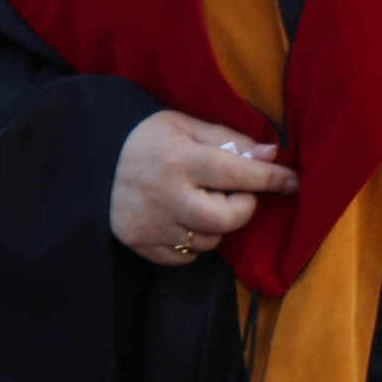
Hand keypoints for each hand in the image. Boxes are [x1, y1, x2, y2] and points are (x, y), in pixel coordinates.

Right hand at [110, 108, 293, 262]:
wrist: (88, 161)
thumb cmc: (142, 138)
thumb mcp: (182, 125)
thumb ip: (228, 139)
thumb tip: (271, 154)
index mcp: (179, 159)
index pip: (236, 173)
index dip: (270, 178)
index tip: (294, 182)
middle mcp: (166, 196)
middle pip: (227, 219)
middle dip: (242, 208)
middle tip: (233, 193)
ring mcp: (151, 224)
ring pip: (209, 241)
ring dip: (217, 225)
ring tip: (201, 202)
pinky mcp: (140, 244)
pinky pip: (185, 257)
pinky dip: (194, 242)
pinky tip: (183, 220)